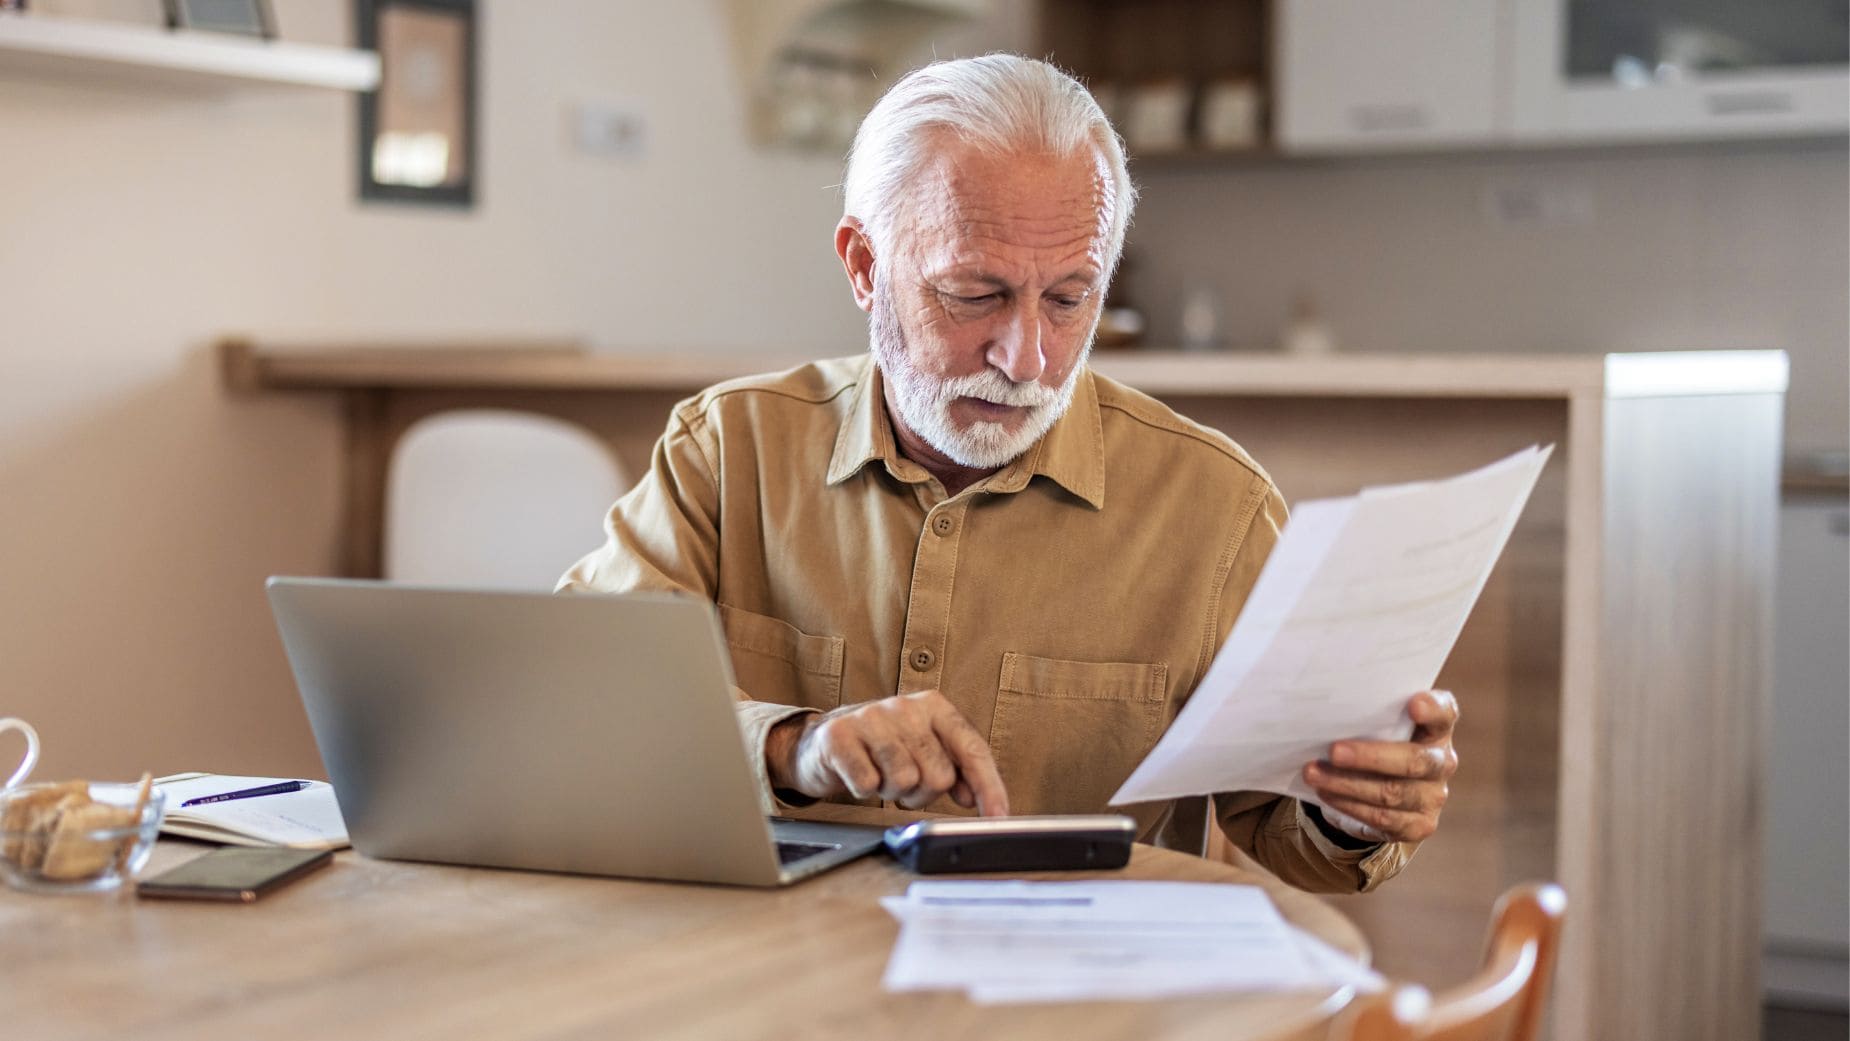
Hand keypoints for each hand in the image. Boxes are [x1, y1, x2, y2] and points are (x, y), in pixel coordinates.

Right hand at [766, 691, 1009, 816]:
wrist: (823, 741)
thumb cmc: (882, 749)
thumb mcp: (923, 749)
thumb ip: (955, 769)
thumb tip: (976, 797)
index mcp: (934, 705)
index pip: (971, 748)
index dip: (988, 786)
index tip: (998, 816)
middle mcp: (905, 706)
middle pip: (938, 774)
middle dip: (924, 793)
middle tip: (905, 784)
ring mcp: (870, 718)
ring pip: (904, 781)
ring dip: (893, 791)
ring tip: (882, 776)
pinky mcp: (839, 735)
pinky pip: (867, 784)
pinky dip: (865, 789)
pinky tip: (859, 774)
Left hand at [1302, 690, 1457, 843]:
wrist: (1379, 790)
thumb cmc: (1376, 743)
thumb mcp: (1376, 725)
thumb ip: (1367, 714)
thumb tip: (1325, 710)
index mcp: (1437, 728)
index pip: (1444, 713)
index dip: (1432, 709)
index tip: (1413, 704)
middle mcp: (1442, 762)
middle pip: (1415, 760)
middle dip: (1370, 756)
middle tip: (1333, 751)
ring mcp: (1434, 796)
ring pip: (1392, 793)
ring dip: (1346, 784)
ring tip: (1313, 773)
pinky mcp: (1419, 825)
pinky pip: (1382, 818)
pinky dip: (1349, 805)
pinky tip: (1326, 793)